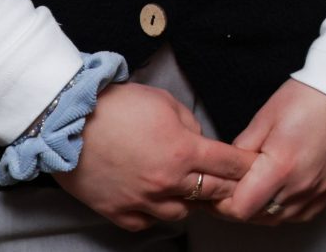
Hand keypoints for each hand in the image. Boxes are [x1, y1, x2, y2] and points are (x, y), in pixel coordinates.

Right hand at [56, 82, 252, 231]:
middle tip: (231, 181)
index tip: (257, 168)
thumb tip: (201, 142)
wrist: (68, 122)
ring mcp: (143, 202)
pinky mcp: (120, 213)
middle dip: (227, 186)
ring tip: (187, 186)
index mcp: (183, 151)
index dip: (247, 166)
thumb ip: (191, 126)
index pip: (229, 166)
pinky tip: (155, 197)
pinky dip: (156, 211)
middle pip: (213, 193)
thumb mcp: (165, 103)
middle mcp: (167, 182)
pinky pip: (149, 221)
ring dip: (190, 200)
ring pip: (183, 212)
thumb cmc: (116, 106)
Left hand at [217, 79, 325, 225]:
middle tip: (228, 188)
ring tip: (252, 189)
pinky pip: (300, 215)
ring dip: (260, 209)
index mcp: (280, 167)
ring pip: (278, 219)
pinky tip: (278, 194)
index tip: (215, 191)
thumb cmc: (308, 97)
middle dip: (238, 206)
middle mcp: (300, 186)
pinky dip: (284, 210)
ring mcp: (317, 191)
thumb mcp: (265, 117)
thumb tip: (227, 168)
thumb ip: (241, 148)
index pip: (241, 208)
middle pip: (257, 217)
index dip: (222, 203)